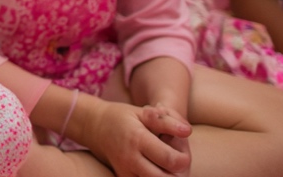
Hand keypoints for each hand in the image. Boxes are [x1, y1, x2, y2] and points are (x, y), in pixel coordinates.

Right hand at [71, 97, 191, 176]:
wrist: (95, 127)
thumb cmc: (123, 117)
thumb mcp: (143, 112)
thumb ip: (167, 121)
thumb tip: (188, 131)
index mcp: (138, 139)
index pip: (172, 160)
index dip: (184, 157)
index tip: (181, 147)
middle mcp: (131, 159)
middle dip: (179, 172)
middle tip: (176, 159)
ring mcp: (126, 172)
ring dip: (167, 176)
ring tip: (167, 164)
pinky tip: (157, 168)